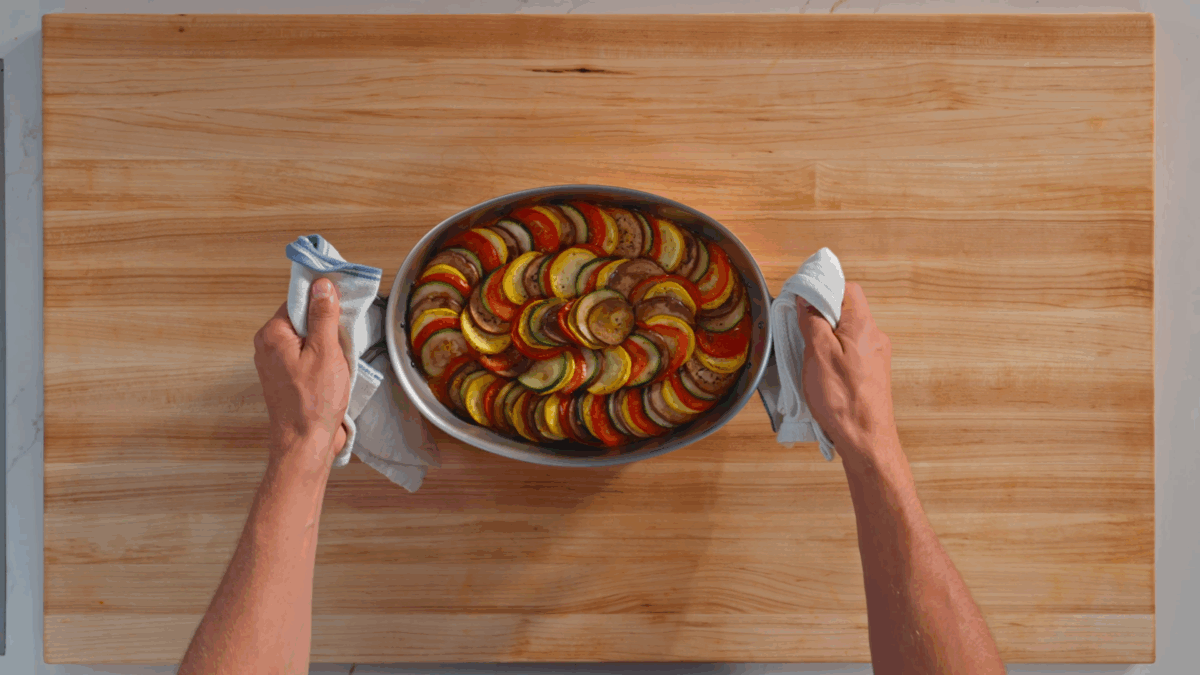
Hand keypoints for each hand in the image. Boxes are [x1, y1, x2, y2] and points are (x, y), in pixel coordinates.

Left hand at [253, 278, 349, 467]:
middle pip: (302, 320)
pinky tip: (335, 373)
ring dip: (328, 346)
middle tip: (343, 340)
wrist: (305, 443)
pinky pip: (306, 357)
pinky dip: (323, 360)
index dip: (322, 302)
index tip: (342, 306)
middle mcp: (268, 347)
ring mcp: (276, 364)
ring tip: (339, 361)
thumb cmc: (314, 402)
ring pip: (307, 340)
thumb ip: (323, 316)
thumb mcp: (326, 351)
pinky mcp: (287, 379)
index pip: (298, 302)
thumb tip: (322, 286)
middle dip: (327, 327)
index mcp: (272, 335)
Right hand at [795, 282, 901, 472]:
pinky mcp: (873, 373)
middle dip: (821, 314)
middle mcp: (874, 337)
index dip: (824, 288)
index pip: (848, 289)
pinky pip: (851, 352)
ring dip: (826, 336)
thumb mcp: (818, 354)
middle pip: (847, 310)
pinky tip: (820, 371)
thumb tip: (806, 300)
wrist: (866, 440)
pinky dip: (834, 353)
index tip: (802, 298)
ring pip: (847, 333)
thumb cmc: (843, 400)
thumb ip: (812, 322)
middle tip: (799, 327)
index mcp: (863, 326)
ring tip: (807, 353)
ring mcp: (876, 356)